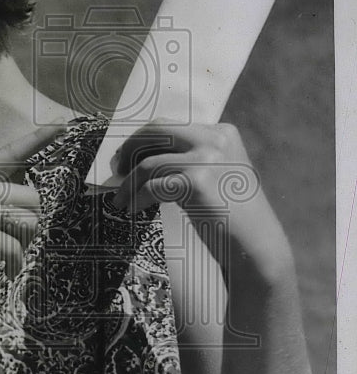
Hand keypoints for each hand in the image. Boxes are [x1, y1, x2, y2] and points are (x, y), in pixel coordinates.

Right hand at [0, 123, 68, 312]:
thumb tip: (27, 185)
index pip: (10, 154)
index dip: (38, 140)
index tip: (64, 126)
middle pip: (31, 197)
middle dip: (30, 223)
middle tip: (13, 240)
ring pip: (28, 221)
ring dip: (24, 244)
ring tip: (5, 254)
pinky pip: (14, 246)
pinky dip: (14, 264)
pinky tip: (3, 269)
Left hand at [112, 119, 291, 281]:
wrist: (255, 247)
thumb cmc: (231, 216)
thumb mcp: (218, 174)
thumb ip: (191, 157)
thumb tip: (140, 154)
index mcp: (222, 133)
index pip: (170, 126)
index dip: (142, 140)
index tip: (127, 156)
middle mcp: (216, 139)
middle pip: (156, 131)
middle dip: (130, 149)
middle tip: (117, 169)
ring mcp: (207, 159)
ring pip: (149, 162)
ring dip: (128, 183)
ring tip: (121, 200)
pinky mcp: (197, 182)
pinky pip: (152, 186)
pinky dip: (136, 197)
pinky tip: (132, 209)